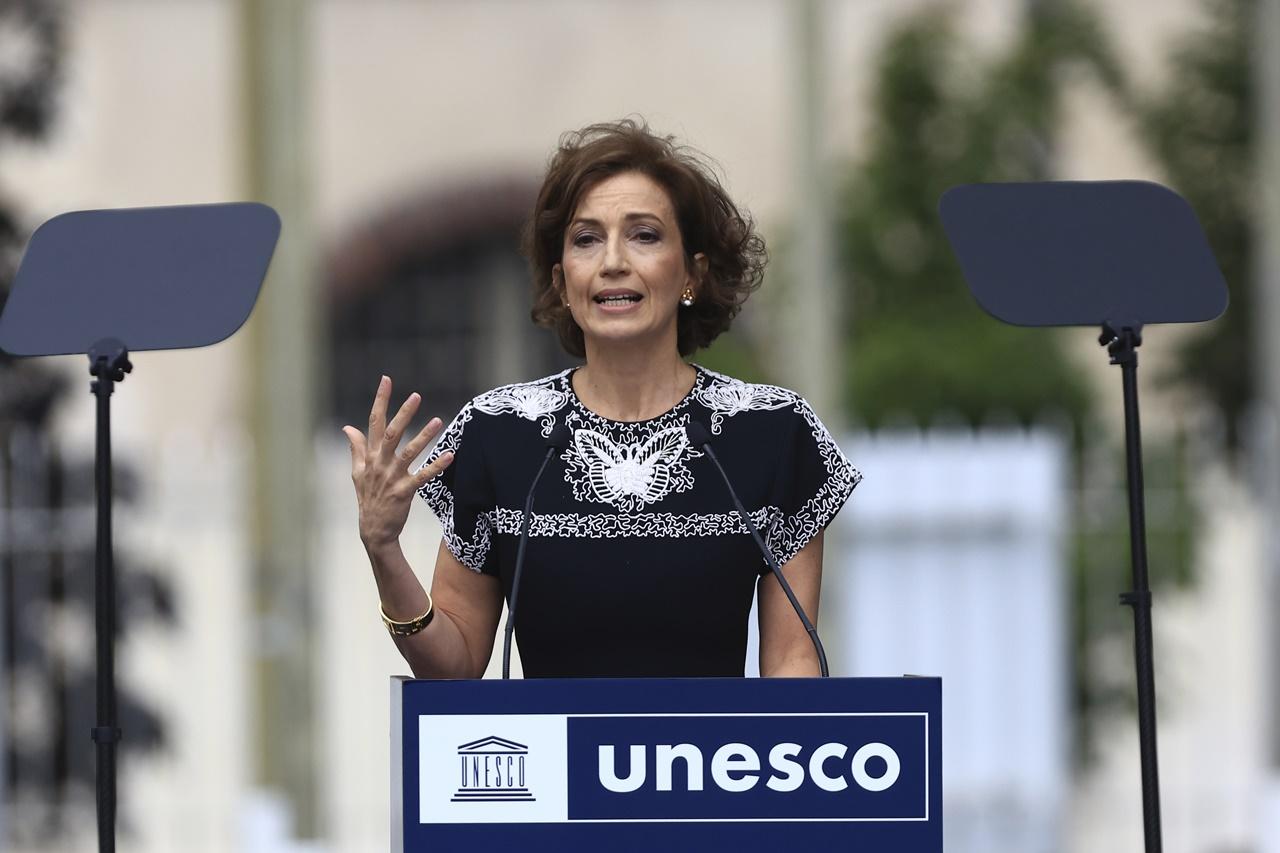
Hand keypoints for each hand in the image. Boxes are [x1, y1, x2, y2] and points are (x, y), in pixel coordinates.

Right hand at [343, 375, 453, 550]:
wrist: (373, 530)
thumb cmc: (368, 498)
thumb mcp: (357, 472)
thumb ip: (356, 448)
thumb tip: (347, 427)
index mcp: (370, 456)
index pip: (373, 422)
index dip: (380, 400)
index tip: (386, 380)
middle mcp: (380, 463)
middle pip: (391, 433)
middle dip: (403, 414)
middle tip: (416, 395)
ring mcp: (391, 478)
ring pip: (408, 452)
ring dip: (423, 436)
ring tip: (438, 421)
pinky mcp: (403, 492)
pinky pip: (422, 476)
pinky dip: (436, 466)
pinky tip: (450, 455)